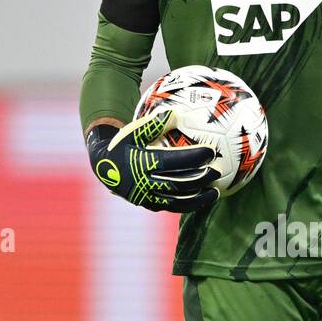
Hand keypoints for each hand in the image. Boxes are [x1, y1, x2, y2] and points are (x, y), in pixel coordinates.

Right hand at [85, 111, 219, 211]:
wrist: (103, 167)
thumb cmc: (124, 144)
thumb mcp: (134, 131)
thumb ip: (154, 123)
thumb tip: (177, 113)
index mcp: (142, 162)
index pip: (173, 161)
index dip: (194, 156)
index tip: (211, 151)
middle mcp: (144, 183)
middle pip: (179, 183)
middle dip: (201, 178)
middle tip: (218, 171)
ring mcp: (147, 197)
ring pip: (177, 201)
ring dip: (198, 198)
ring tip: (215, 193)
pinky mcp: (148, 205)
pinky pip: (171, 207)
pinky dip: (188, 205)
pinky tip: (201, 200)